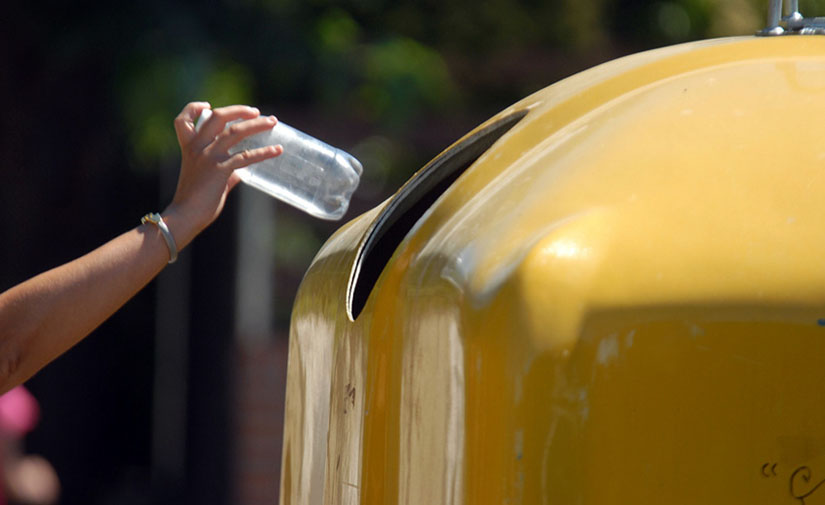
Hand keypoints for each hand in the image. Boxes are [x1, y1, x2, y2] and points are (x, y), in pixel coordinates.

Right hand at [164, 102, 282, 247]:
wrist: (185, 216)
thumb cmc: (194, 200)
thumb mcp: (207, 180)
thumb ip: (224, 173)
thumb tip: (240, 173)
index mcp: (190, 147)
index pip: (184, 119)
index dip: (194, 108)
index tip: (207, 105)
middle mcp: (198, 147)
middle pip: (218, 117)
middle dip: (239, 111)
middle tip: (257, 112)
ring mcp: (209, 157)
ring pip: (235, 132)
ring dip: (257, 125)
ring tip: (273, 123)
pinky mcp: (220, 170)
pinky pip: (246, 156)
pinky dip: (264, 152)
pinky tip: (277, 150)